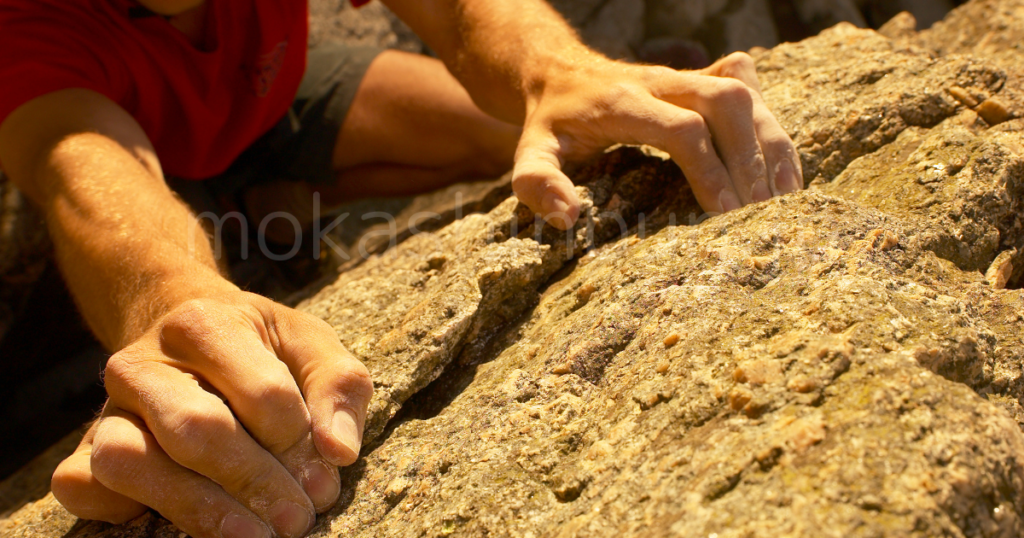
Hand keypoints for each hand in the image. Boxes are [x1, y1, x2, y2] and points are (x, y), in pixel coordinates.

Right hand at [50, 292, 372, 537]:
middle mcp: (143, 362)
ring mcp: (107, 406)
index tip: (324, 477)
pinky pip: (84, 485)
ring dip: (198, 509)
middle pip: (197, 430)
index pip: (264, 393)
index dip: (298, 443)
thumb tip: (340, 451)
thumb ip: (338, 387)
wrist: (187, 333)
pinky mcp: (84, 446)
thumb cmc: (261, 348)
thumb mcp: (310, 345)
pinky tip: (184, 524)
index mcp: (205, 324)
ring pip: (130, 461)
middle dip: (256, 483)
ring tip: (253, 535)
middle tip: (297, 520)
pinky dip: (123, 512)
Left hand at [512, 52, 802, 228]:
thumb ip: (538, 183)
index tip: (724, 214)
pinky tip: (783, 175)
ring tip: (785, 199)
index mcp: (622, 102)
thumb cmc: (550, 124)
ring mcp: (685, 78)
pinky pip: (750, 93)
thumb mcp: (530, 152)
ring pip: (745, 94)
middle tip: (760, 211)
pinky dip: (771, 131)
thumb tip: (568, 218)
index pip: (681, 127)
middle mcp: (661, 83)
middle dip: (750, 154)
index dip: (709, 168)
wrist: (560, 71)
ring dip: (770, 145)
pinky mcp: (701, 81)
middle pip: (725, 100)